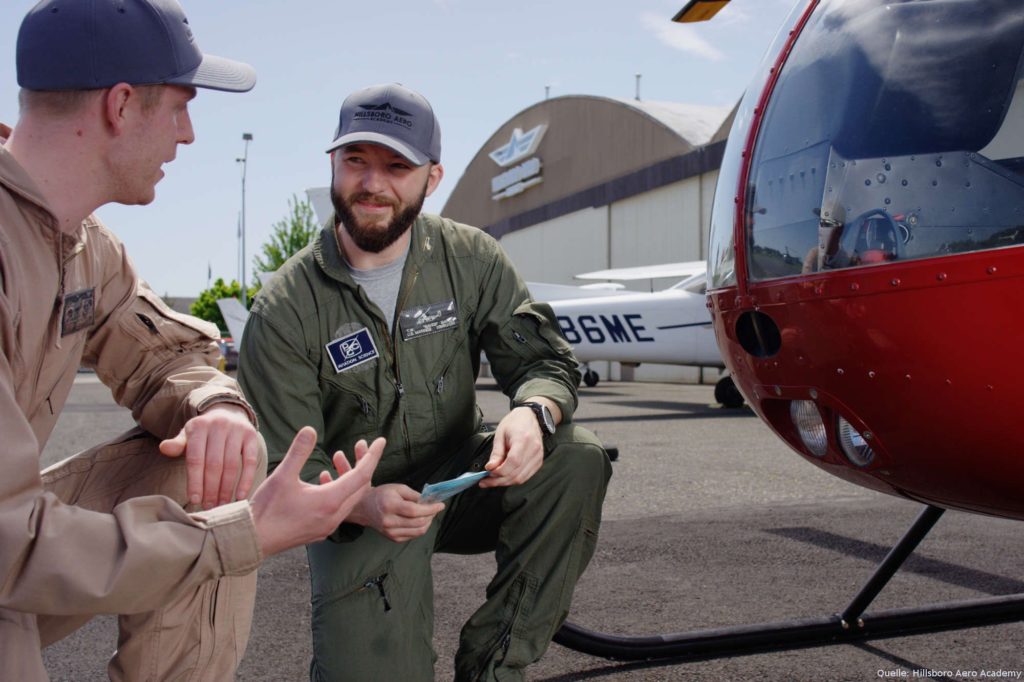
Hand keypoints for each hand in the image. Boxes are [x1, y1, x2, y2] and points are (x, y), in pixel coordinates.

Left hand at [159, 403, 261, 508]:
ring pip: (231, 465)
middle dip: (211, 489)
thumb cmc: (204, 433)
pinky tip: (240, 495)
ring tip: (222, 504)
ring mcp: (237, 429)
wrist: (227, 413)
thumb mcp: (188, 436)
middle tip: (209, 506)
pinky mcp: (252, 435)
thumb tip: (164, 448)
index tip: (195, 500)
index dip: (195, 482)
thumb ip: (177, 444)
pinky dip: (246, 480)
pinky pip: (250, 461)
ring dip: (226, 488)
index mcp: (198, 426)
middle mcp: (218, 425)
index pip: (195, 459)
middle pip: (214, 464)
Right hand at [249, 427, 382, 556]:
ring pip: (351, 500)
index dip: (373, 456)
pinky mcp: (320, 531)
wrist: (252, 539)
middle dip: (366, 467)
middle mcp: (334, 516)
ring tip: (350, 465)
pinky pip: (340, 510)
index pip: (362, 474)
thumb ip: (298, 451)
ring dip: (353, 482)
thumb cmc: (266, 508)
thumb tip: (310, 429)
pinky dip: (342, 494)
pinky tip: (329, 485)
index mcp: (330, 501)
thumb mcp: (282, 475)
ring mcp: (328, 526)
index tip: (382, 442)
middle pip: (361, 488)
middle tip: (368, 450)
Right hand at [347, 484, 444, 542]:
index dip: (430, 509)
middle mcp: (389, 521)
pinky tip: (420, 520)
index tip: (441, 505)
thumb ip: (414, 495)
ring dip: (428, 522)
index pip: (414, 511)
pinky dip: (420, 528)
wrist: (365, 508)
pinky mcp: (393, 538)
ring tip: (429, 514)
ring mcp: (390, 532)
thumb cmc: (383, 495)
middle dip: (431, 515)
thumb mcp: (398, 488)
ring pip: (418, 531)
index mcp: (390, 506)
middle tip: (435, 508)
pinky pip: (413, 535)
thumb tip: (429, 502)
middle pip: (418, 522)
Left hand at [480, 406, 545, 487]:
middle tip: (485, 481)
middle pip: (516, 473)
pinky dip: (513, 479)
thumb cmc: (514, 422)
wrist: (530, 417)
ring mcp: (538, 457)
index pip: (513, 462)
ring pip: (521, 478)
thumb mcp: (501, 434)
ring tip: (492, 481)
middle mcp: (534, 450)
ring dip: (505, 482)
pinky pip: (525, 476)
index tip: (488, 471)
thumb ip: (496, 452)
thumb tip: (490, 467)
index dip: (499, 471)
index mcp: (523, 439)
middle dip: (499, 480)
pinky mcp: (538, 462)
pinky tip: (503, 477)